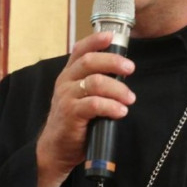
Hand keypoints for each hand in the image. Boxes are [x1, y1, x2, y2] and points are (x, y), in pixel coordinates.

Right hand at [21, 33, 135, 186]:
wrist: (56, 149)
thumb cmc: (75, 122)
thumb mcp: (83, 96)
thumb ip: (97, 82)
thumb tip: (124, 71)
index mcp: (69, 74)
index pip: (80, 49)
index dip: (96, 40)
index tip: (113, 36)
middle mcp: (65, 82)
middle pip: (90, 62)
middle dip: (113, 62)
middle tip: (130, 69)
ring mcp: (66, 97)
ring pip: (95, 82)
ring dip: (117, 89)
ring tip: (129, 99)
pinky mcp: (70, 115)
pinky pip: (93, 104)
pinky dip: (111, 106)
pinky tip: (121, 111)